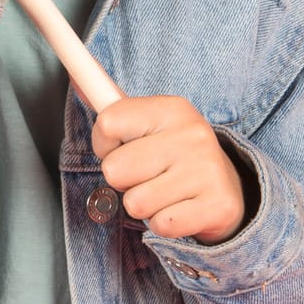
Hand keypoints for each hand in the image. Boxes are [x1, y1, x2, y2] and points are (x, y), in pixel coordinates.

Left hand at [92, 95, 248, 242]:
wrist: (229, 188)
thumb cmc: (174, 156)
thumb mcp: (149, 124)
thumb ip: (112, 107)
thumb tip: (74, 78)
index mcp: (172, 108)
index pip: (107, 123)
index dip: (104, 145)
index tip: (121, 148)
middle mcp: (193, 135)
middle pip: (114, 170)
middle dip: (124, 181)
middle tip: (149, 176)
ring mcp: (207, 171)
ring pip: (135, 203)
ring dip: (144, 206)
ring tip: (166, 193)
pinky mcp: (217, 206)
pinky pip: (160, 225)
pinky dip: (164, 224)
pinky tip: (181, 209)